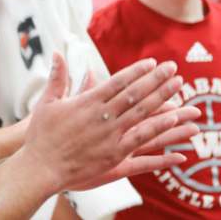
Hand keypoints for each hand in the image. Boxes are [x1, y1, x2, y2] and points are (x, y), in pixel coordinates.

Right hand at [22, 53, 199, 192]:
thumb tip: (56, 53)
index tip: (152, 63)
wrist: (41, 166)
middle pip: (135, 94)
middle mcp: (102, 117)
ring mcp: (109, 136)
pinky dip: (157, 129)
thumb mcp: (47, 102)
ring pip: (142, 114)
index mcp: (86, 102)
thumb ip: (57, 77)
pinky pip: (141, 139)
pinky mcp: (113, 155)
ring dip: (162, 99)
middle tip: (173, 69)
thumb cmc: (41, 134)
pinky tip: (172, 120)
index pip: (118, 82)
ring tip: (179, 88)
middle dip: (156, 80)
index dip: (137, 71)